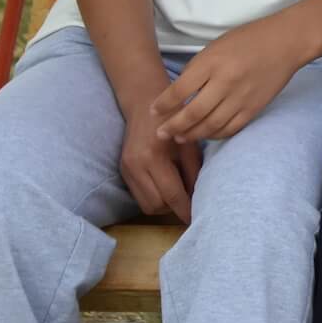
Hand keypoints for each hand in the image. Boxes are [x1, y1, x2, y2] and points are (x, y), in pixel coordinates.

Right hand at [119, 94, 201, 221]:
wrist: (144, 103)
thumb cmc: (174, 120)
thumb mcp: (190, 144)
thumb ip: (194, 172)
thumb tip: (200, 199)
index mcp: (154, 157)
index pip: (172, 194)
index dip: (185, 210)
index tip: (197, 219)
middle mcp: (136, 167)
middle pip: (157, 205)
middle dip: (175, 209)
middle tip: (190, 203)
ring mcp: (126, 170)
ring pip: (146, 205)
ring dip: (164, 206)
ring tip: (178, 195)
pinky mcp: (122, 171)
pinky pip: (139, 196)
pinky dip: (154, 198)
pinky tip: (166, 188)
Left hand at [151, 17, 304, 143]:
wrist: (285, 43)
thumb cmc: (247, 40)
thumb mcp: (215, 46)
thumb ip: (197, 70)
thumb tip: (179, 95)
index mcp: (212, 62)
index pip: (180, 90)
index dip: (163, 104)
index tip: (153, 111)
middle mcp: (226, 81)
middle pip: (193, 113)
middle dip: (173, 126)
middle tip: (160, 133)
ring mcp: (242, 97)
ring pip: (211, 125)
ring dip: (192, 135)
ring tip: (179, 138)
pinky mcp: (255, 108)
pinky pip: (231, 128)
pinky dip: (215, 135)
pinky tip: (205, 134)